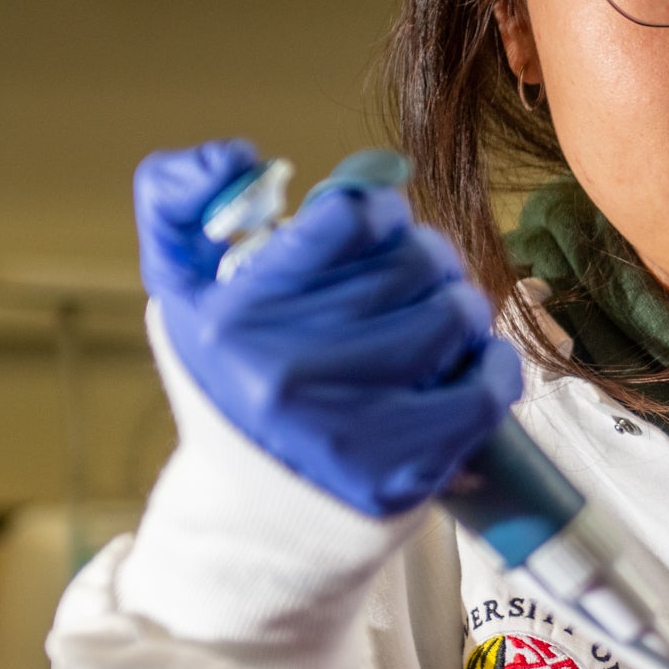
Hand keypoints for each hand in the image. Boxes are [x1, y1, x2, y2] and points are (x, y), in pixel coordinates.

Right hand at [134, 140, 522, 517]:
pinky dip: (490, 365)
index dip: (376, 210)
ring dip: (458, 305)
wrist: (254, 514)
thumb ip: (177, 201)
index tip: (375, 226)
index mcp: (230, 319)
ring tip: (434, 319)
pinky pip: (484, 387)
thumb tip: (238, 155)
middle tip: (415, 274)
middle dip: (425, 256)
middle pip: (411, 261)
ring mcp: (343, 427)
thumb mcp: (180, 291)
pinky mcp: (399, 472)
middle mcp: (281, 373)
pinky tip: (466, 363)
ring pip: (454, 312)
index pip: (345, 220)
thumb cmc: (232, 380)